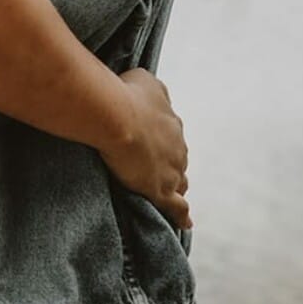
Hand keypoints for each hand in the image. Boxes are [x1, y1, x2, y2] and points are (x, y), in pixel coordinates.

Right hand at [99, 70, 191, 229]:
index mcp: (172, 124)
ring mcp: (172, 170)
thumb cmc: (127, 94)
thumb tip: (154, 94)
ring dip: (174, 187)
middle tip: (153, 168)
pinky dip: (181, 215)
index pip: (172, 138)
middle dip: (169, 165)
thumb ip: (154, 90)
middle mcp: (178, 147)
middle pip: (178, 161)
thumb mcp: (145, 81)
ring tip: (166, 194)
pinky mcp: (161, 190)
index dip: (164, 144)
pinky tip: (184, 222)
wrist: (118, 117)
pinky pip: (177, 208)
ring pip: (179, 184)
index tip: (153, 146)